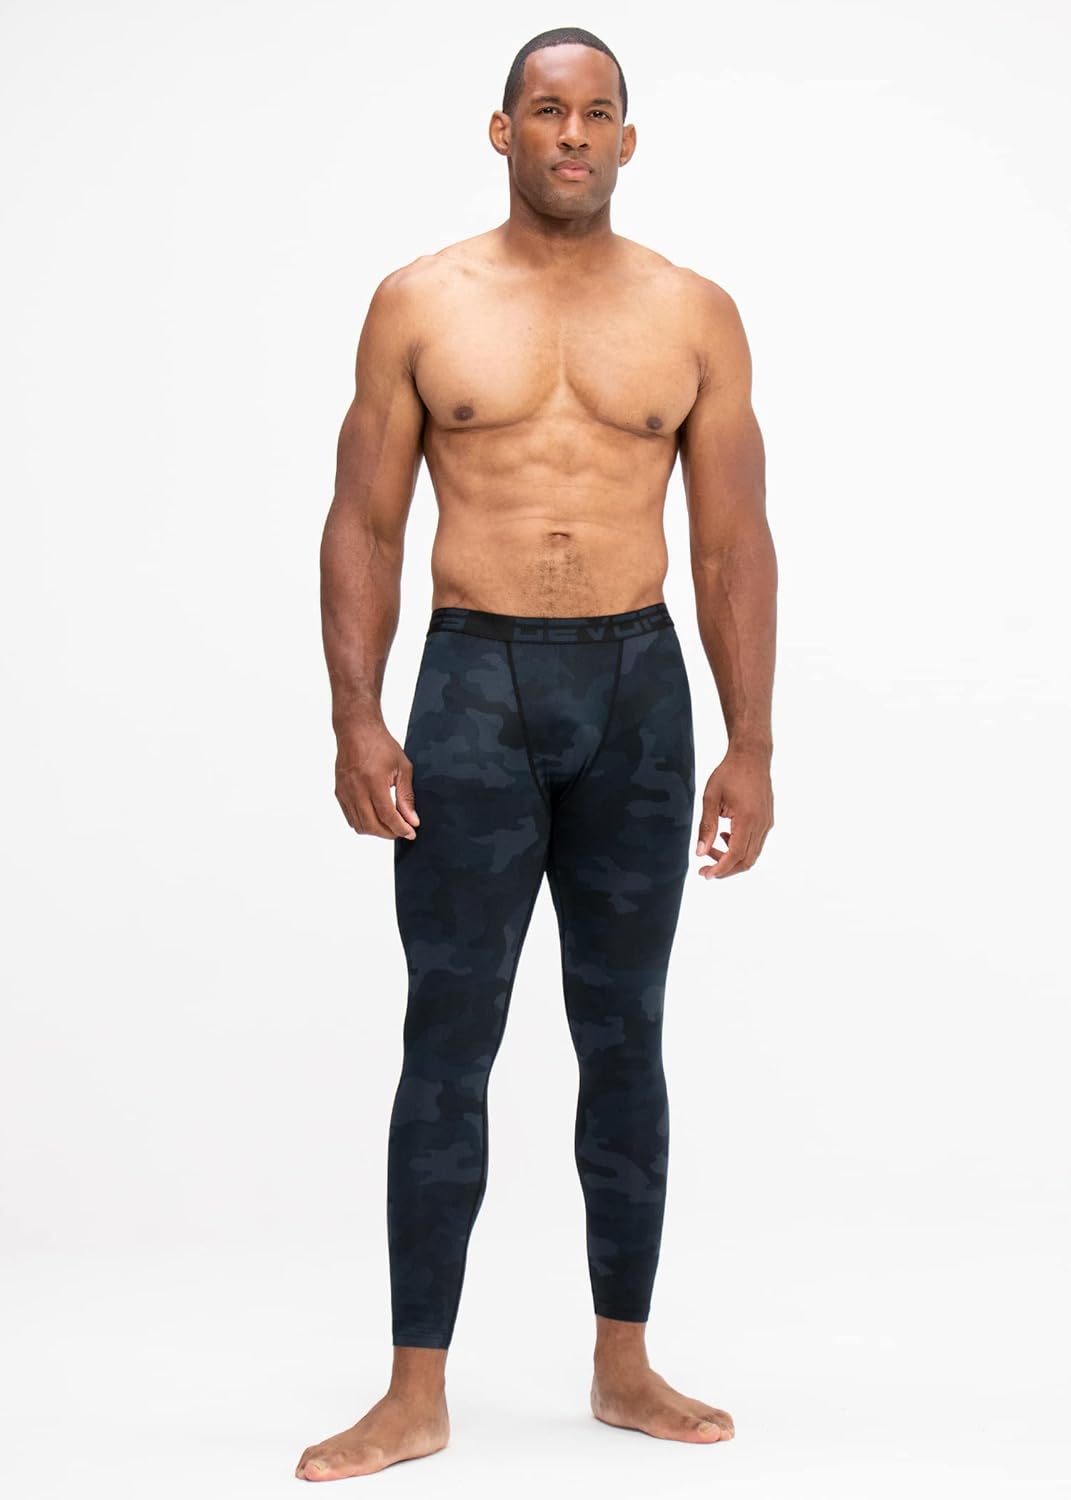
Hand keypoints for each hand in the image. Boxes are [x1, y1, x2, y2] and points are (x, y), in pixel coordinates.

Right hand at [333, 722, 419, 839]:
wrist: (357, 731)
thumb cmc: (380, 745)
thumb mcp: (402, 768)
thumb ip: (406, 796)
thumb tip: (412, 820)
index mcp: (373, 781)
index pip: (387, 815)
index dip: (400, 829)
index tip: (411, 833)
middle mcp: (356, 789)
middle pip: (371, 825)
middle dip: (389, 833)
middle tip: (402, 831)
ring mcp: (345, 792)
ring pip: (359, 825)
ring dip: (376, 831)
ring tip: (389, 825)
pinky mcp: (339, 793)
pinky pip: (350, 817)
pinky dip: (363, 823)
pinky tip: (375, 817)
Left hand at [695, 747, 772, 878]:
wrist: (751, 756)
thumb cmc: (729, 773)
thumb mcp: (711, 798)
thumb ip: (706, 826)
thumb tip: (700, 852)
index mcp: (748, 818)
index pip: (736, 854)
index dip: (720, 869)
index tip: (705, 874)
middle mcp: (762, 824)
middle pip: (746, 860)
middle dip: (726, 869)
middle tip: (705, 869)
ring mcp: (767, 823)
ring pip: (752, 854)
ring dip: (732, 858)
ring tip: (712, 848)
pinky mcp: (767, 820)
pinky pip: (756, 843)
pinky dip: (740, 848)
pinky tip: (725, 836)